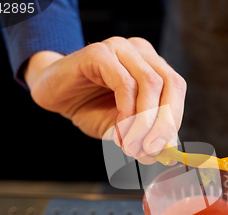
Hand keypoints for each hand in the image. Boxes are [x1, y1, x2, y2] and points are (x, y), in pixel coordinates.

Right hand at [24, 37, 185, 163]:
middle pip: (169, 83)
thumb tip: (164, 154)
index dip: (174, 119)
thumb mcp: (123, 128)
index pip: (175, 87)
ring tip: (132, 146)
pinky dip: (127, 112)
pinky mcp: (98, 53)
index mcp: (152, 65)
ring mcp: (120, 48)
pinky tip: (119, 132)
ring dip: (144, 121)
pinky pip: (123, 83)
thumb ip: (145, 136)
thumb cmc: (90, 107)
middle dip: (164, 121)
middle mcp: (140, 52)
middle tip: (151, 149)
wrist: (52, 94)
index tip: (166, 150)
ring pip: (149, 83)